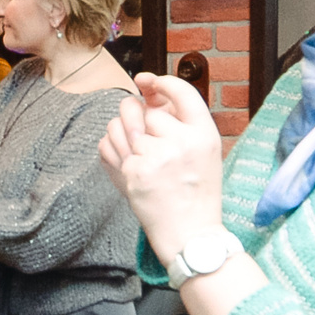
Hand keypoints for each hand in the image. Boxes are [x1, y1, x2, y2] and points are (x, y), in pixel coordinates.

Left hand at [98, 73, 224, 262]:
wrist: (190, 233)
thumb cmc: (197, 193)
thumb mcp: (206, 153)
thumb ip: (183, 124)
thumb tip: (148, 93)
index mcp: (205, 135)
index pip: (182, 92)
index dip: (162, 82)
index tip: (147, 81)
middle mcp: (181, 142)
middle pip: (147, 111)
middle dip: (142, 121)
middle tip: (150, 143)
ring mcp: (155, 158)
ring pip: (122, 124)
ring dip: (123, 131)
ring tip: (135, 149)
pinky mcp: (133, 173)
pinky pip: (108, 144)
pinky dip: (111, 148)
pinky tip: (125, 161)